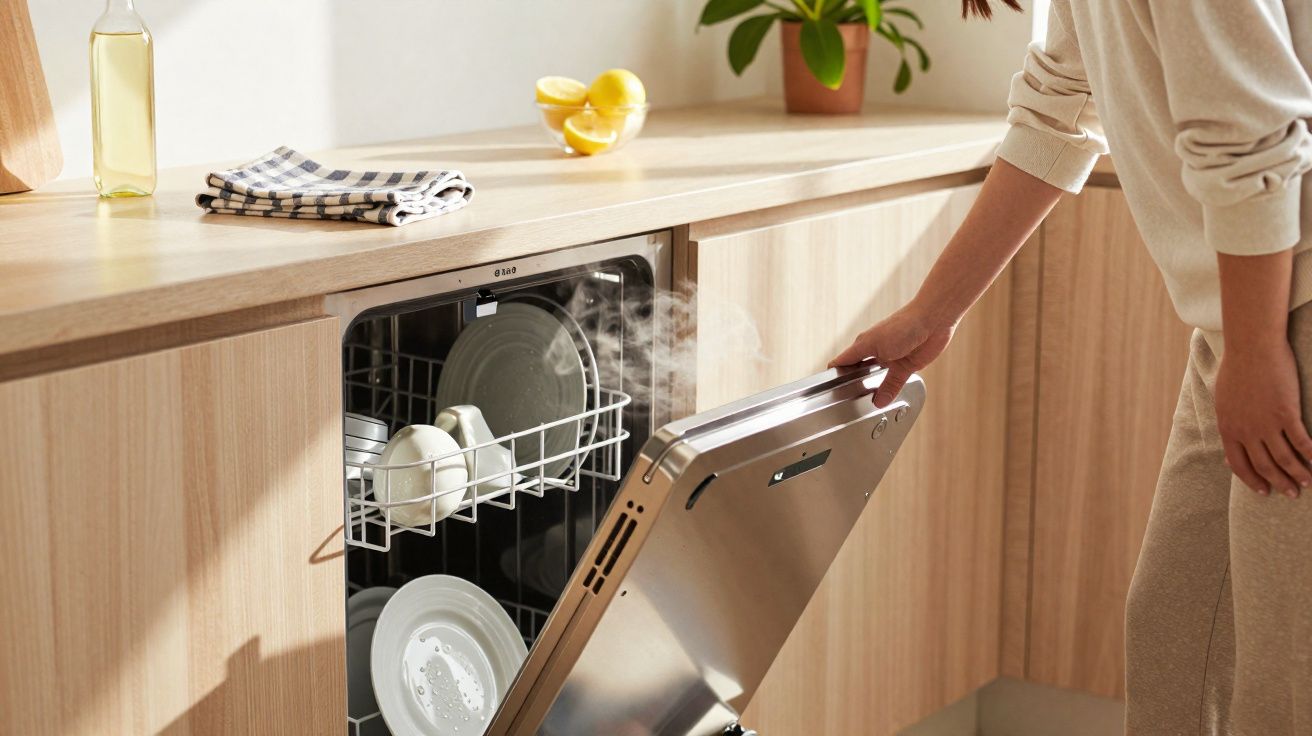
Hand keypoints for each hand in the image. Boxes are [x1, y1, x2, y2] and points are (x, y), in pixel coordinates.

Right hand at [829, 301, 955, 406]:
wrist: (933, 319)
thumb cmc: (904, 325)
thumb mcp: (884, 352)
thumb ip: (885, 381)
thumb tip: (877, 401)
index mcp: (863, 345)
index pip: (842, 363)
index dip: (833, 376)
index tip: (829, 391)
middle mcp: (875, 353)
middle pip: (858, 374)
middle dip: (854, 386)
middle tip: (849, 403)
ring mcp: (890, 359)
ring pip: (876, 380)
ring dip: (873, 391)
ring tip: (868, 404)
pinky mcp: (906, 365)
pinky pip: (894, 382)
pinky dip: (890, 392)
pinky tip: (887, 399)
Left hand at [1215, 338, 1311, 497]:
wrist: (1252, 348)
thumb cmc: (1237, 370)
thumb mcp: (1224, 401)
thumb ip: (1229, 424)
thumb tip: (1229, 441)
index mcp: (1228, 428)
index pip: (1239, 464)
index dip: (1252, 480)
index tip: (1264, 491)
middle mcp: (1245, 431)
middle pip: (1264, 466)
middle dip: (1279, 483)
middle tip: (1291, 493)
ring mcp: (1266, 423)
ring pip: (1284, 459)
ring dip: (1298, 474)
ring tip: (1308, 483)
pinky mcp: (1286, 413)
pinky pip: (1301, 441)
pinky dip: (1311, 455)